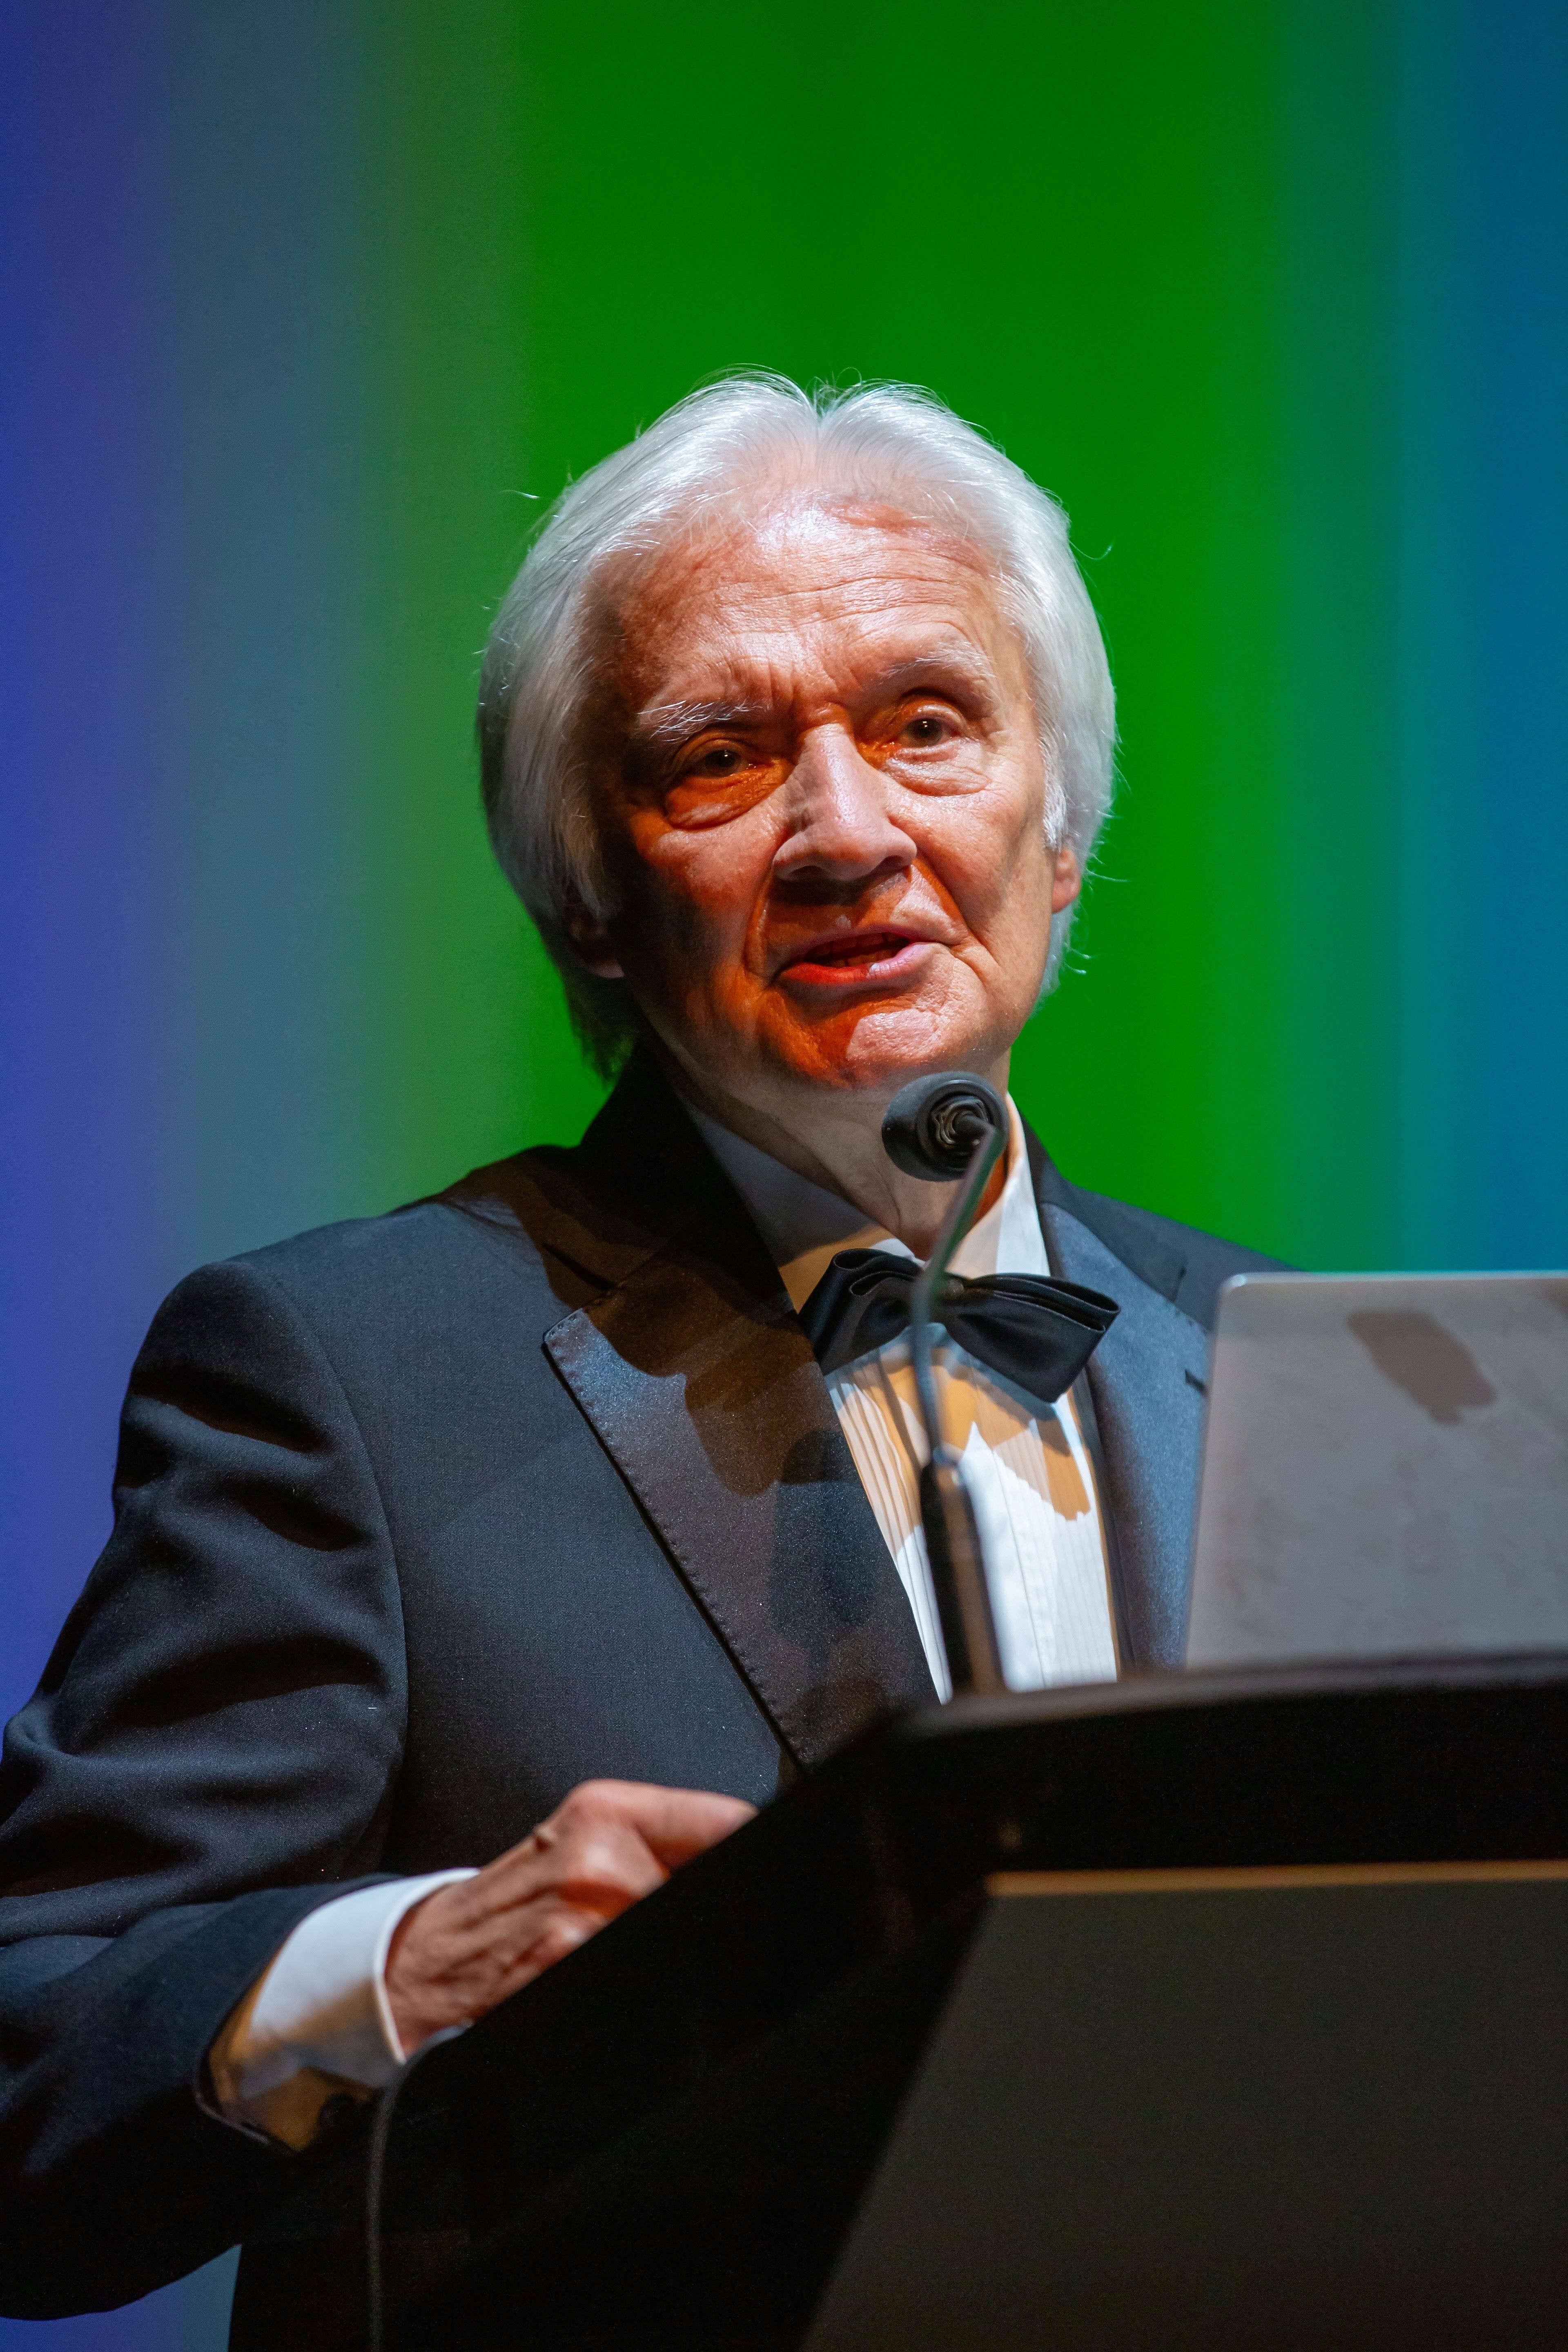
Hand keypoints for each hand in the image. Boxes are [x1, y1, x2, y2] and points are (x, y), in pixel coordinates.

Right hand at [384, 1778, 753, 2055]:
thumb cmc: (516, 1903)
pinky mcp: (570, 1975)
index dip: (758, 1854)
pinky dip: (655, 1997)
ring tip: (651, 1964)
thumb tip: (747, 1857)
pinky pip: (649, 1987)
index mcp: (606, 1812)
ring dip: (690, 1958)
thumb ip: (662, 1844)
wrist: (426, 1961)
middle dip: (725, 1916)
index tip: (793, 1876)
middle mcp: (598, 1857)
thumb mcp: (583, 1843)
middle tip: (721, 1930)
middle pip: (714, 1884)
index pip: (726, 1821)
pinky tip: (624, 1996)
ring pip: (685, 1936)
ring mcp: (583, 1921)